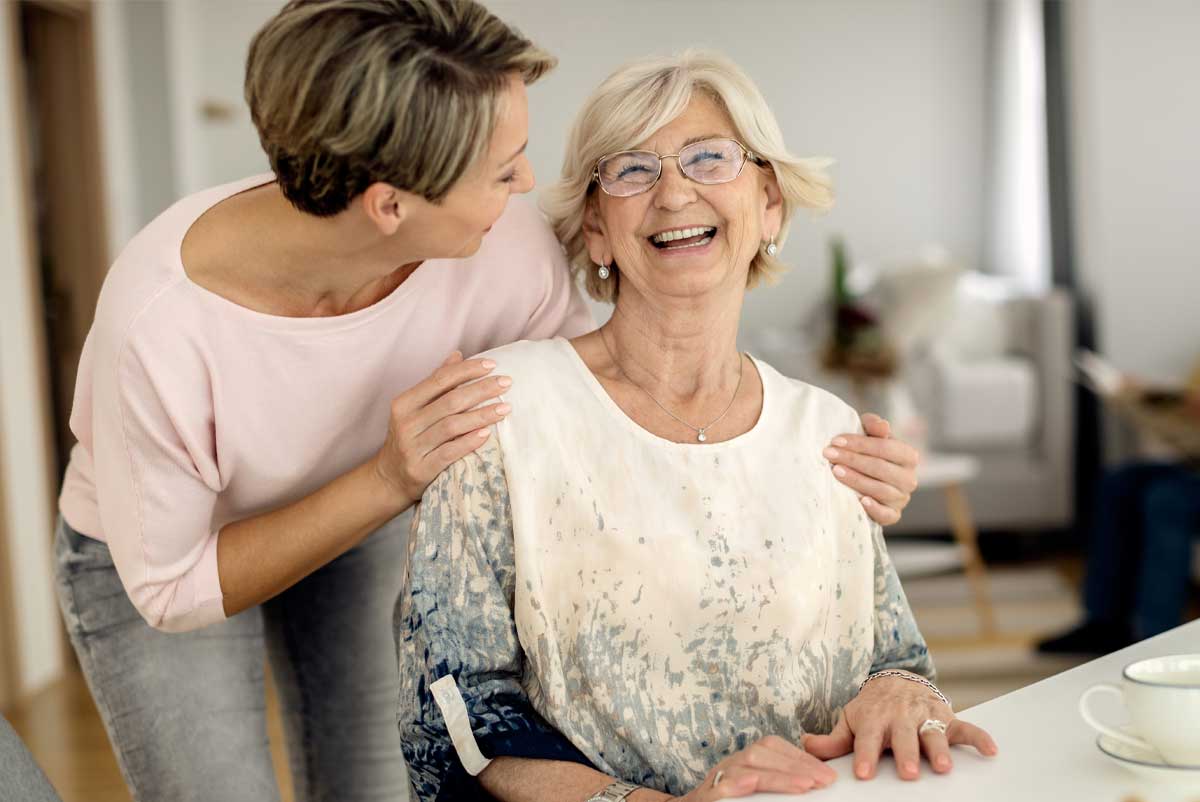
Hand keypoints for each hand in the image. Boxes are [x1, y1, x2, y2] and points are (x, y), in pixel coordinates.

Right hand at [374, 351, 511, 505]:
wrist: (389, 478)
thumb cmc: (409, 437)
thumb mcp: (415, 408)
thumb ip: (435, 383)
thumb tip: (458, 355)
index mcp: (404, 403)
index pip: (439, 379)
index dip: (467, 370)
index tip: (492, 365)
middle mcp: (406, 423)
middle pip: (450, 401)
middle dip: (481, 389)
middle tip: (506, 383)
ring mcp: (412, 447)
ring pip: (452, 426)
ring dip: (482, 415)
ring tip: (505, 407)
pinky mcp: (420, 469)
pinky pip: (449, 453)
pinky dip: (469, 442)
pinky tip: (487, 433)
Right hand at [675, 735, 835, 799]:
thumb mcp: (754, 791)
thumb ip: (775, 784)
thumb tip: (813, 784)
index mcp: (745, 761)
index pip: (774, 747)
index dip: (801, 757)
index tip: (826, 773)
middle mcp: (731, 764)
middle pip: (763, 753)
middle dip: (797, 765)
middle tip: (824, 780)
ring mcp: (718, 778)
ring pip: (748, 766)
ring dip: (778, 775)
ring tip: (806, 785)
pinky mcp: (708, 795)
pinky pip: (723, 785)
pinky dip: (740, 783)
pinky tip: (755, 784)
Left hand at [803, 675, 996, 780]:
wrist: (896, 680)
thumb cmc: (871, 709)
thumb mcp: (850, 720)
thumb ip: (832, 739)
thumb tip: (805, 746)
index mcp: (874, 719)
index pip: (868, 739)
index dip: (866, 755)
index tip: (864, 774)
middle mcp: (900, 716)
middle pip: (903, 736)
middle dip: (906, 753)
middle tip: (908, 773)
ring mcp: (925, 716)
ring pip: (933, 732)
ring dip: (938, 748)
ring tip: (942, 767)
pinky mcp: (947, 717)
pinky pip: (966, 727)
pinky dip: (979, 737)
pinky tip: (990, 750)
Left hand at [825, 413, 919, 525]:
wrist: (865, 480)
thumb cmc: (867, 453)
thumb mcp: (869, 436)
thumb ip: (874, 426)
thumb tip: (882, 425)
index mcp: (908, 456)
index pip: (886, 448)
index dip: (860, 444)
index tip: (836, 441)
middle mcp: (909, 478)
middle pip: (881, 468)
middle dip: (852, 460)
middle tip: (829, 454)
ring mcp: (902, 498)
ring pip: (880, 490)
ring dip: (856, 480)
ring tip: (835, 471)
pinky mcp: (893, 515)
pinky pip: (886, 515)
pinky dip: (874, 509)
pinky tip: (860, 500)